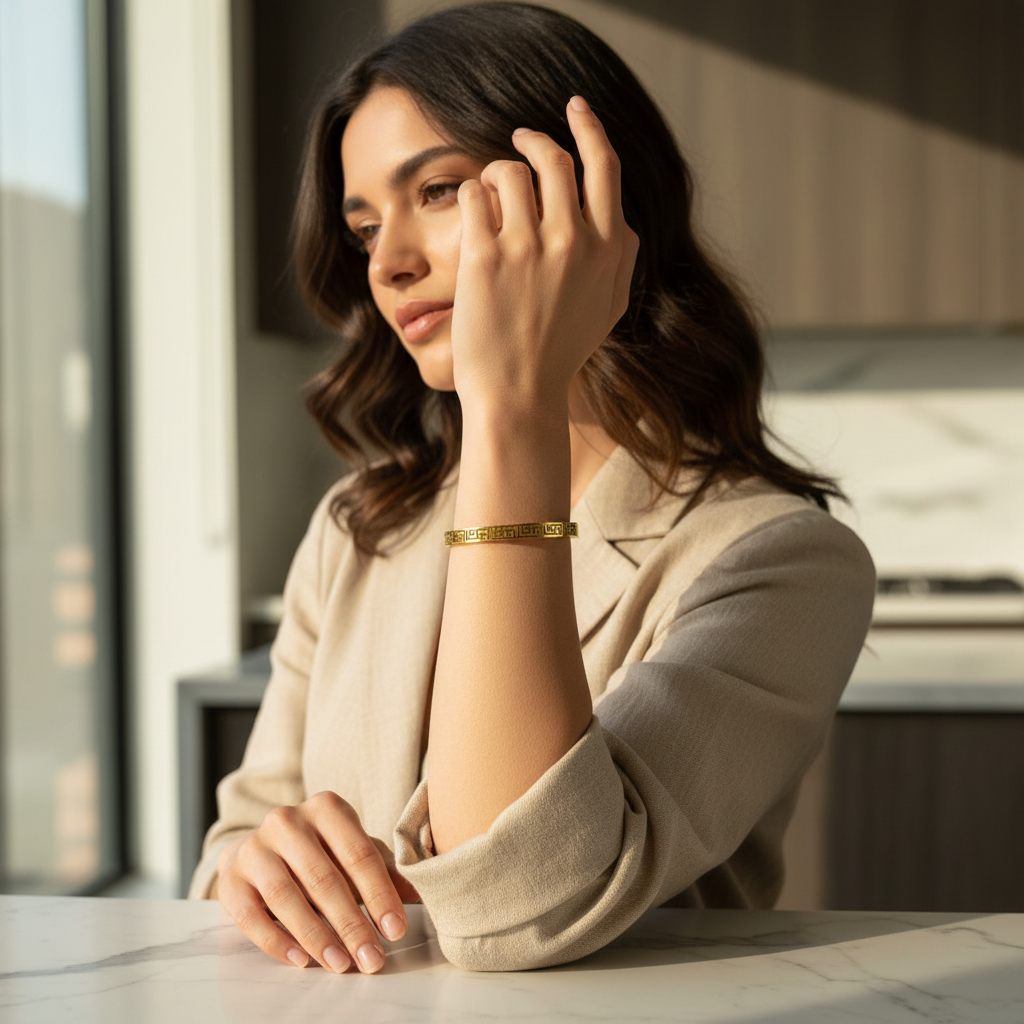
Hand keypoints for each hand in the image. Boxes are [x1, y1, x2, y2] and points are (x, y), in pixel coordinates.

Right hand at [216, 791, 419, 973]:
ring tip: (340, 963)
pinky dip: (277, 941)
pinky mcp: (231, 877)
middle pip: (323, 878)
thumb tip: (416, 894)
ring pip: (286, 897)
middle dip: (351, 924)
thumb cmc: (319, 851)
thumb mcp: (352, 851)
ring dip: (316, 936)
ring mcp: (255, 847)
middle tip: (371, 958)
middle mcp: (287, 821)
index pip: (359, 853)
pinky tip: (301, 959)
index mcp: (326, 808)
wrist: (261, 848)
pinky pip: (251, 915)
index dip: (379, 894)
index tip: (395, 930)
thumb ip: (383, 870)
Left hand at [450, 95, 637, 415]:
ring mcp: (530, 247)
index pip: (604, 166)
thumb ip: (620, 259)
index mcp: (608, 248)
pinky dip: (470, 195)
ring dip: (496, 173)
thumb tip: (621, 221)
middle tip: (519, 139)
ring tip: (490, 195)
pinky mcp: (486, 257)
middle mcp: (575, 241)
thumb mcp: (609, 308)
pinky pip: (474, 195)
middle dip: (534, 141)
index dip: (589, 128)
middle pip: (554, 159)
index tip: (576, 108)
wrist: (519, 394)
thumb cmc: (559, 354)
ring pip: (509, 170)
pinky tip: (472, 214)